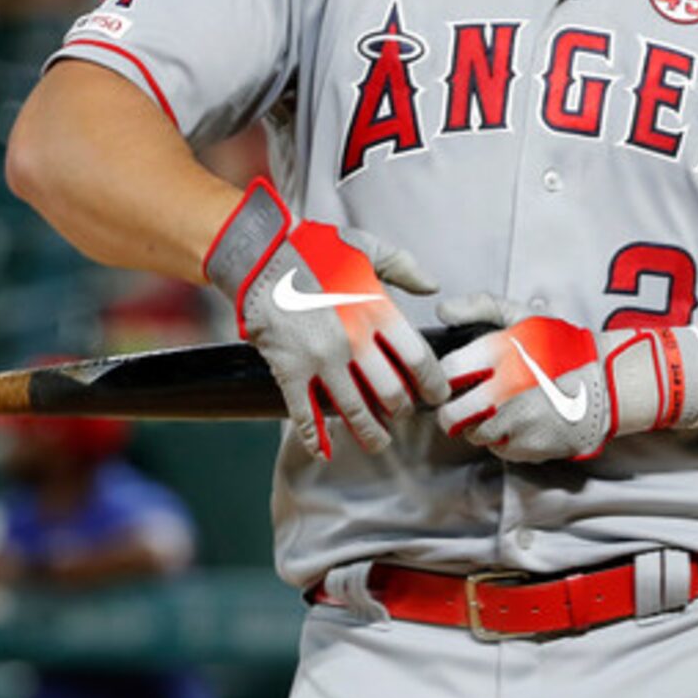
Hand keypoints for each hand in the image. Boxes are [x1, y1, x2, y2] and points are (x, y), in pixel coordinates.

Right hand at [205, 179, 447, 456]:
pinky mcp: (290, 371)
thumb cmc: (313, 249)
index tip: (437, 395)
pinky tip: (324, 450)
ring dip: (370, 433)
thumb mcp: (366, 247)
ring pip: (355, 412)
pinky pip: (305, 414)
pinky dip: (315, 437)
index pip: (418, 360)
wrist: (260, 255)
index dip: (433, 384)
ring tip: (378, 442)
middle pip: (391, 393)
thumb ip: (404, 267)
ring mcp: (321, 360)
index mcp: (377, 311)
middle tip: (403, 414)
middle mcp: (354, 341)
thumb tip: (433, 286)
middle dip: (402, 410)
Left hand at [433, 296, 669, 463]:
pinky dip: (501, 438)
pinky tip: (515, 422)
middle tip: (461, 405)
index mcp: (501, 354)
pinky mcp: (530, 446)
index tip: (452, 379)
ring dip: (477, 425)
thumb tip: (443, 311)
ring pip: (473, 435)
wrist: (606, 383)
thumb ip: (480, 306)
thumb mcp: (523, 316)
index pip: (448, 373)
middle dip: (451, 411)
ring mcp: (518, 423)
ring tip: (495, 410)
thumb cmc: (563, 348)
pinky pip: (499, 448)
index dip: (445, 377)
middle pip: (451, 417)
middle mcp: (506, 391)